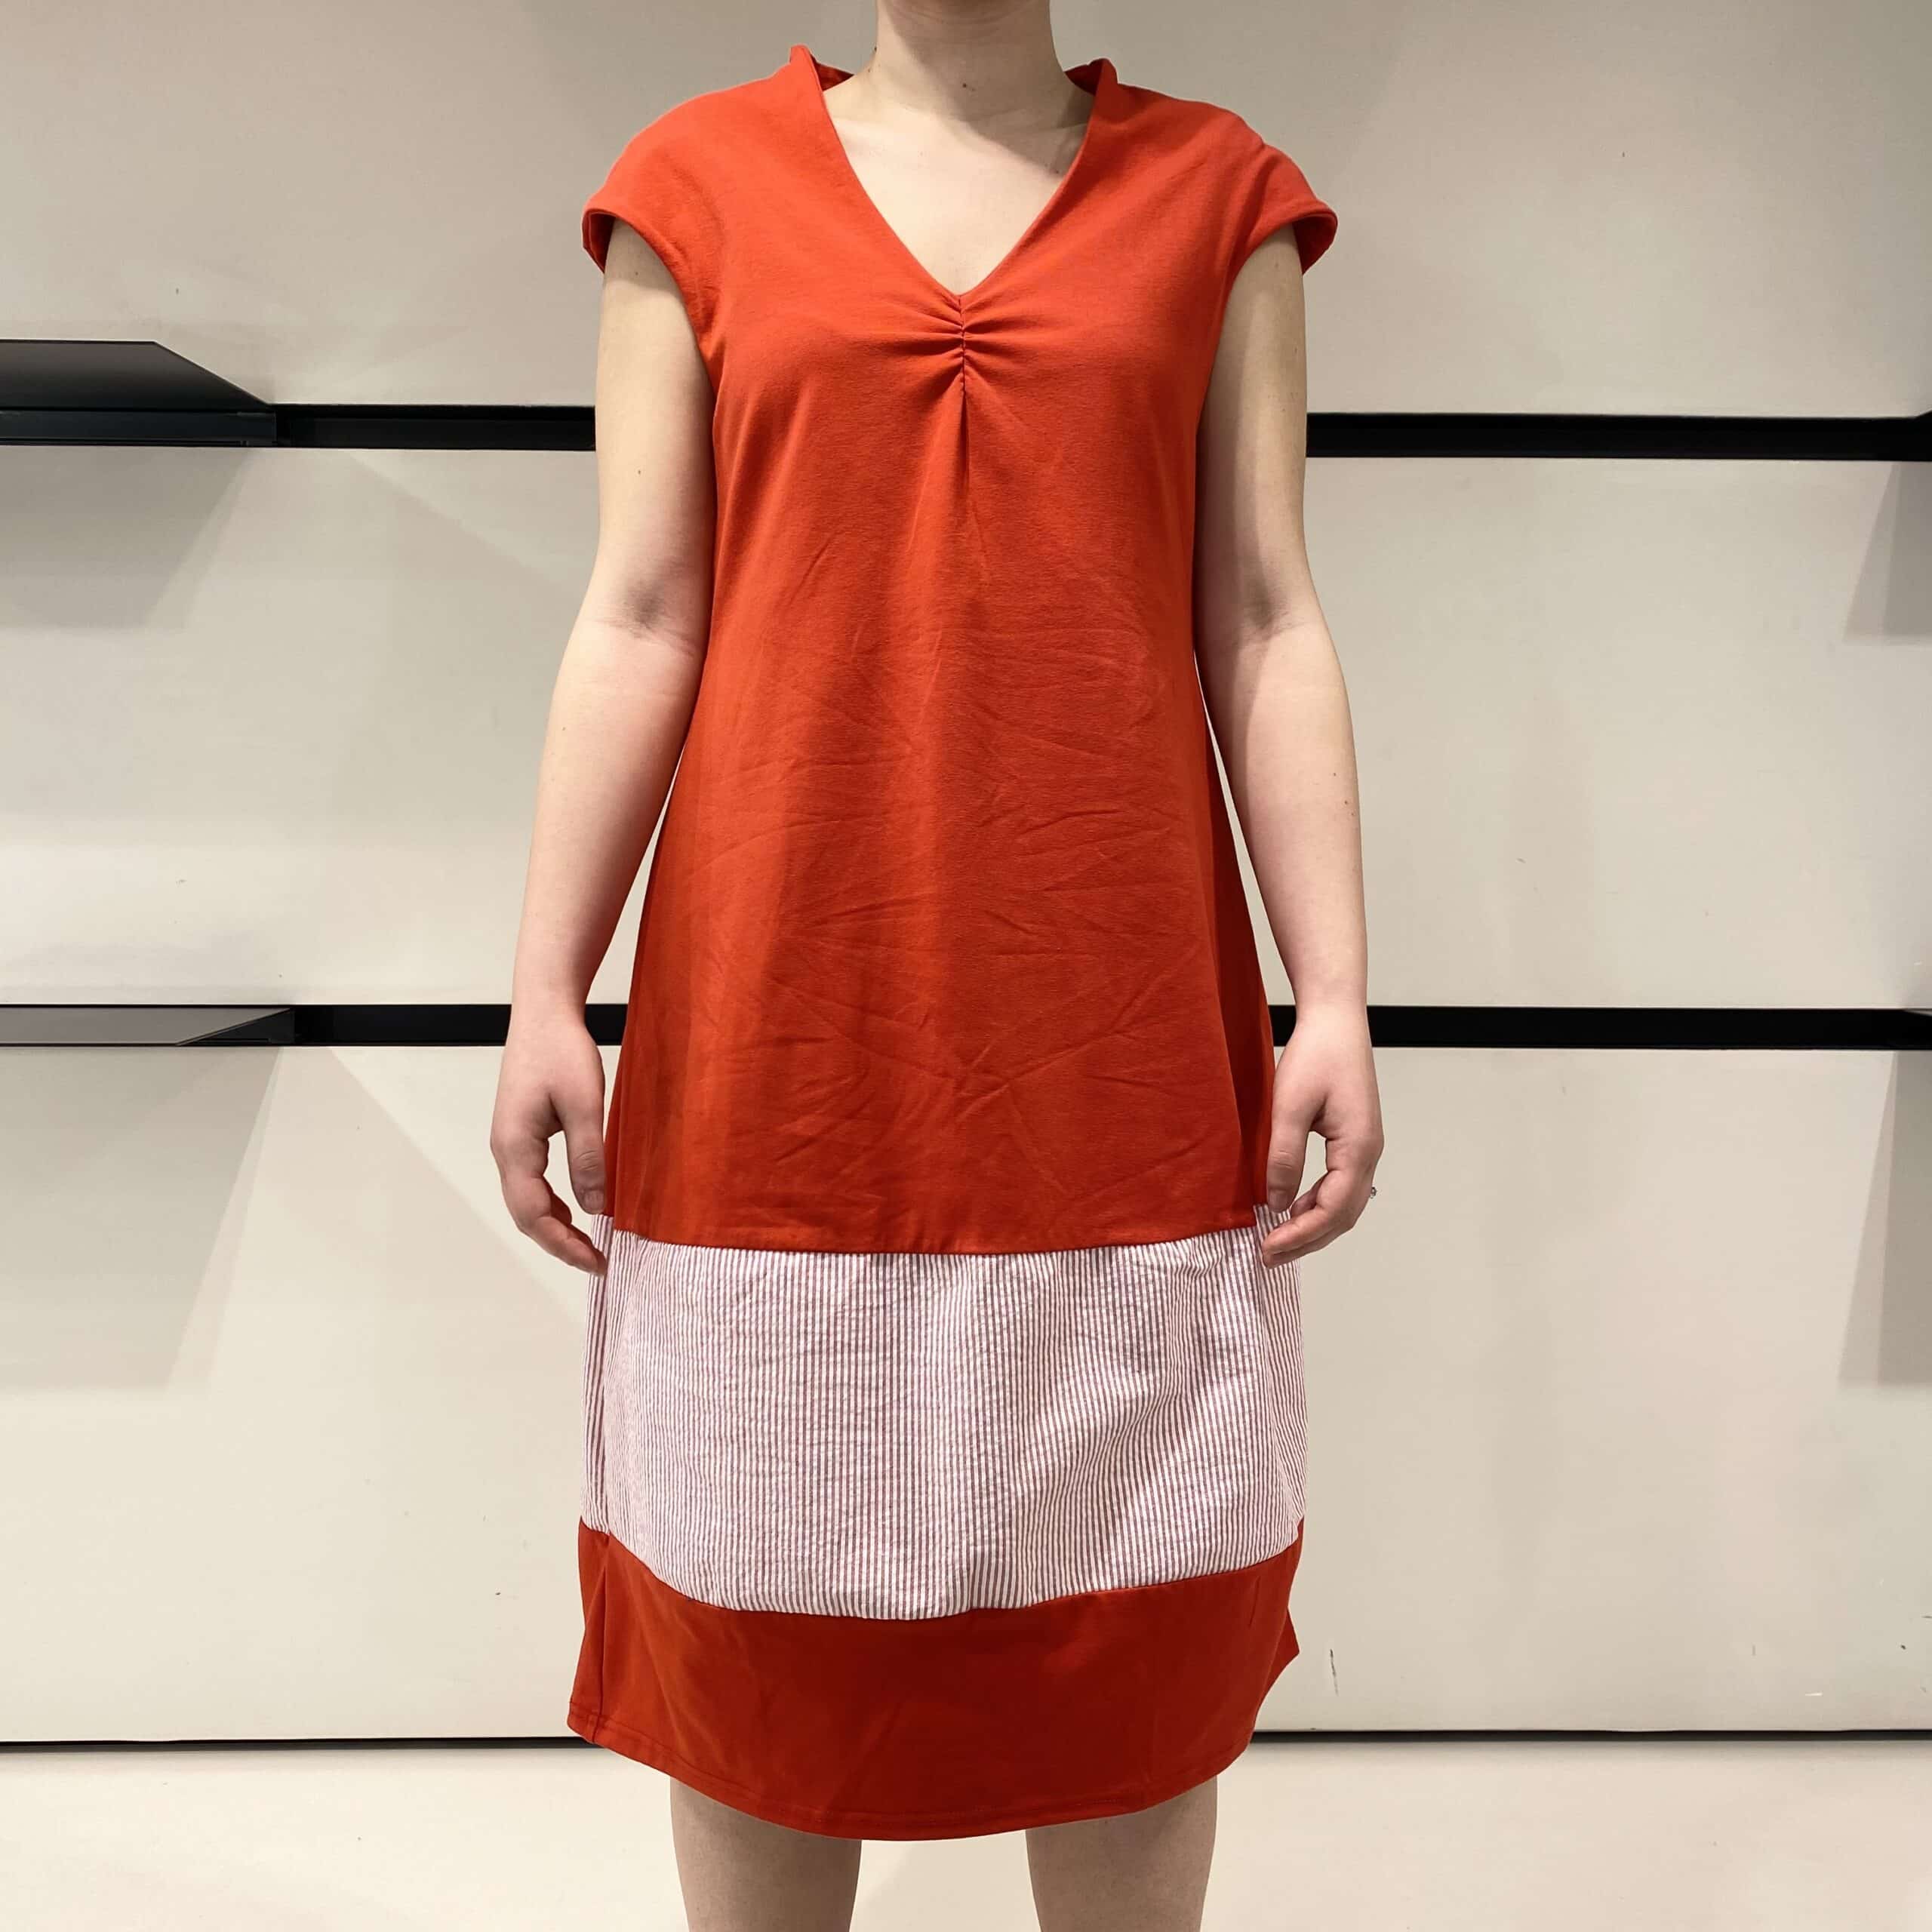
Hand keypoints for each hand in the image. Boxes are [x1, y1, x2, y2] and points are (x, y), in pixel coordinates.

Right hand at [489, 1003, 610, 1274]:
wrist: (544, 1012)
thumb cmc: (562, 1051)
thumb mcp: (585, 1104)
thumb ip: (588, 1157)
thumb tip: (595, 1208)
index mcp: (514, 1148)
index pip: (533, 1214)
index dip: (564, 1245)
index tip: (597, 1262)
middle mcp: (505, 1150)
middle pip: (525, 1214)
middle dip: (559, 1243)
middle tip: (598, 1262)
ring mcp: (510, 1143)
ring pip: (527, 1200)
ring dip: (555, 1225)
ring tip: (589, 1244)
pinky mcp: (521, 1134)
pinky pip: (532, 1182)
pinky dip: (552, 1203)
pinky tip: (577, 1208)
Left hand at [1260, 1003, 1382, 1265]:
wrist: (1335, 1020)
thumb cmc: (1317, 1054)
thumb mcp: (1289, 1107)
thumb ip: (1284, 1157)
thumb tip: (1277, 1203)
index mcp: (1359, 1148)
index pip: (1332, 1211)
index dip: (1299, 1235)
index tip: (1267, 1249)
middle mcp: (1369, 1153)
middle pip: (1343, 1216)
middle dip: (1306, 1240)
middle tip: (1269, 1256)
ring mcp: (1365, 1147)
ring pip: (1344, 1204)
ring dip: (1313, 1225)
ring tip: (1277, 1239)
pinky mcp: (1355, 1139)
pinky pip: (1340, 1185)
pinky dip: (1317, 1203)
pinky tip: (1292, 1206)